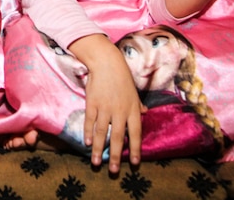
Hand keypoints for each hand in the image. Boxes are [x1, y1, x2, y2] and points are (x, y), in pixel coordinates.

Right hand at [72, 35, 142, 172]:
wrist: (106, 63)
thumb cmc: (122, 77)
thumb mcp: (134, 92)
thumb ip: (138, 105)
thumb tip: (144, 114)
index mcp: (133, 109)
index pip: (135, 133)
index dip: (134, 148)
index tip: (134, 163)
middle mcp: (120, 111)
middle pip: (117, 137)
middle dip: (115, 156)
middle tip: (113, 170)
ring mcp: (105, 107)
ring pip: (102, 132)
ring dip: (99, 149)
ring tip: (96, 162)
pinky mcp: (92, 103)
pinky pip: (90, 121)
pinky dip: (88, 132)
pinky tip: (88, 143)